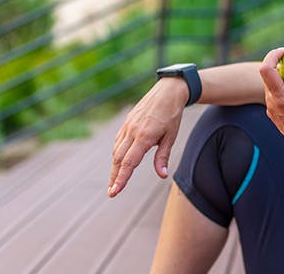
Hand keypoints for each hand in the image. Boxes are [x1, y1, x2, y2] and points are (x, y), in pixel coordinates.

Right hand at [108, 78, 188, 197]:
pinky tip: (119, 161)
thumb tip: (162, 175)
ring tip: (115, 181)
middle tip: (112, 192)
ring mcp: (128, 126)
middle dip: (115, 177)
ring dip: (115, 167)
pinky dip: (117, 153)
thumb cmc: (172, 115)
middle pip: (119, 159)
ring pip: (116, 150)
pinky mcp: (127, 123)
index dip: (121, 178)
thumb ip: (163, 156)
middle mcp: (132, 132)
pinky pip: (119, 141)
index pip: (129, 162)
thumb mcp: (171, 136)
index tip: (114, 191)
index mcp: (144, 136)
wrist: (168, 91)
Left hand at [259, 48, 283, 164]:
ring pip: (270, 86)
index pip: (267, 70)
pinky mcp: (274, 114)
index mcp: (280, 98)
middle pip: (267, 76)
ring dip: (281, 76)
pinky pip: (275, 95)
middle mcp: (271, 103)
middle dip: (277, 63)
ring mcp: (271, 110)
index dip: (272, 55)